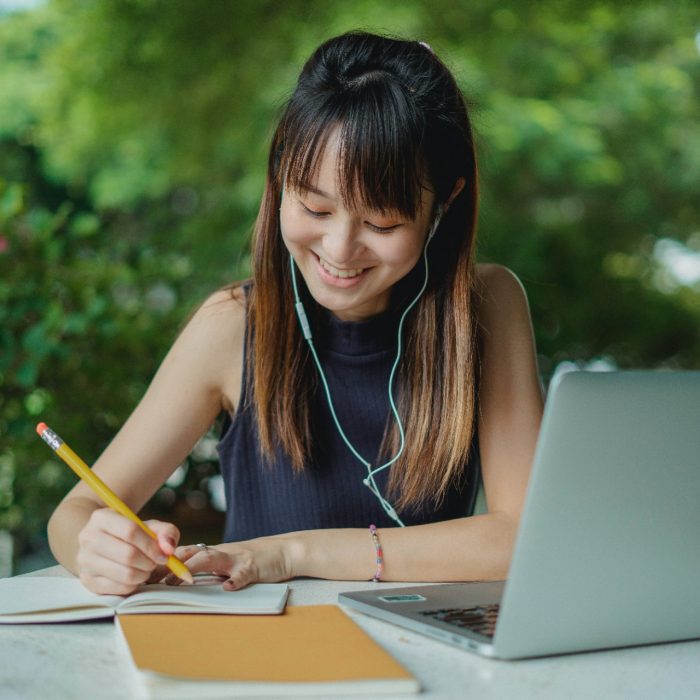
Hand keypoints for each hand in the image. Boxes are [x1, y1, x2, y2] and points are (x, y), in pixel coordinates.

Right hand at [76, 508, 180, 594]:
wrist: (103, 544)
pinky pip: (119, 589)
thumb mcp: (149, 527)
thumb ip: (166, 532)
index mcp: (102, 518)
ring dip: (143, 574)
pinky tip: (135, 576)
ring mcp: (85, 561)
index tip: (164, 554)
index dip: (151, 545)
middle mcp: (88, 538)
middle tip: (155, 562)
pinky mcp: (87, 581)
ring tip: (146, 568)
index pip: (130, 531)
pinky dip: (134, 585)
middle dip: (149, 562)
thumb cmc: (130, 534)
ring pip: (125, 574)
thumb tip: (168, 548)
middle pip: (128, 555)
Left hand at [163, 536, 295, 589]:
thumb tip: (180, 580)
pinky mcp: (254, 567)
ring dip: (194, 568)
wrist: (286, 550)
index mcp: (216, 552)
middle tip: (153, 579)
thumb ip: (209, 568)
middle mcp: (223, 552)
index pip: (186, 554)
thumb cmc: (256, 559)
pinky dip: (235, 580)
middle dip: (172, 565)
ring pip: (212, 558)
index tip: (146, 574)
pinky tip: (228, 588)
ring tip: (180, 580)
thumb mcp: (230, 561)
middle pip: (193, 553)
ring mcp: (238, 558)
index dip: (166, 562)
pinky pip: (243, 573)